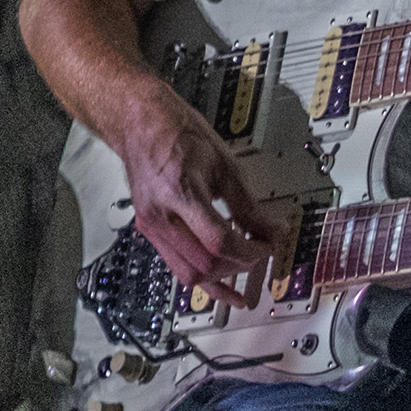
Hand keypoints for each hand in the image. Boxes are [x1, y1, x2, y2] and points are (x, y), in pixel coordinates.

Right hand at [111, 79, 284, 307]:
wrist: (140, 123)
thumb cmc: (177, 132)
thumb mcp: (223, 162)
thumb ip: (248, 204)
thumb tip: (270, 229)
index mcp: (181, 193)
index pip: (219, 242)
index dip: (250, 251)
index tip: (267, 245)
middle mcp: (161, 215)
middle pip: (204, 265)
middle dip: (239, 266)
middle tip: (260, 254)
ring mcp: (151, 226)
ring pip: (188, 275)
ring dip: (220, 280)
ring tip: (242, 275)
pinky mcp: (149, 231)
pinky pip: (175, 267)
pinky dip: (200, 278)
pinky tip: (217, 287)